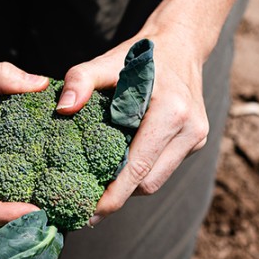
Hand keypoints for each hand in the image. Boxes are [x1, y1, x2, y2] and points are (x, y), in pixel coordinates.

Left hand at [56, 34, 209, 223]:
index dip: (113, 196)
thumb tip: (62, 109)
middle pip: (149, 183)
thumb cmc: (139, 56)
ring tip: (102, 187)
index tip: (90, 212)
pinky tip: (121, 167)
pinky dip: (142, 172)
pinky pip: (163, 168)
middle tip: (88, 204)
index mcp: (172, 113)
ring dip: (130, 186)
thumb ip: (81, 80)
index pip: (138, 169)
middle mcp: (190, 130)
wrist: (180, 45)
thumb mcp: (107, 61)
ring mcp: (196, 138)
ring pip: (157, 180)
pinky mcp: (196, 141)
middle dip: (119, 195)